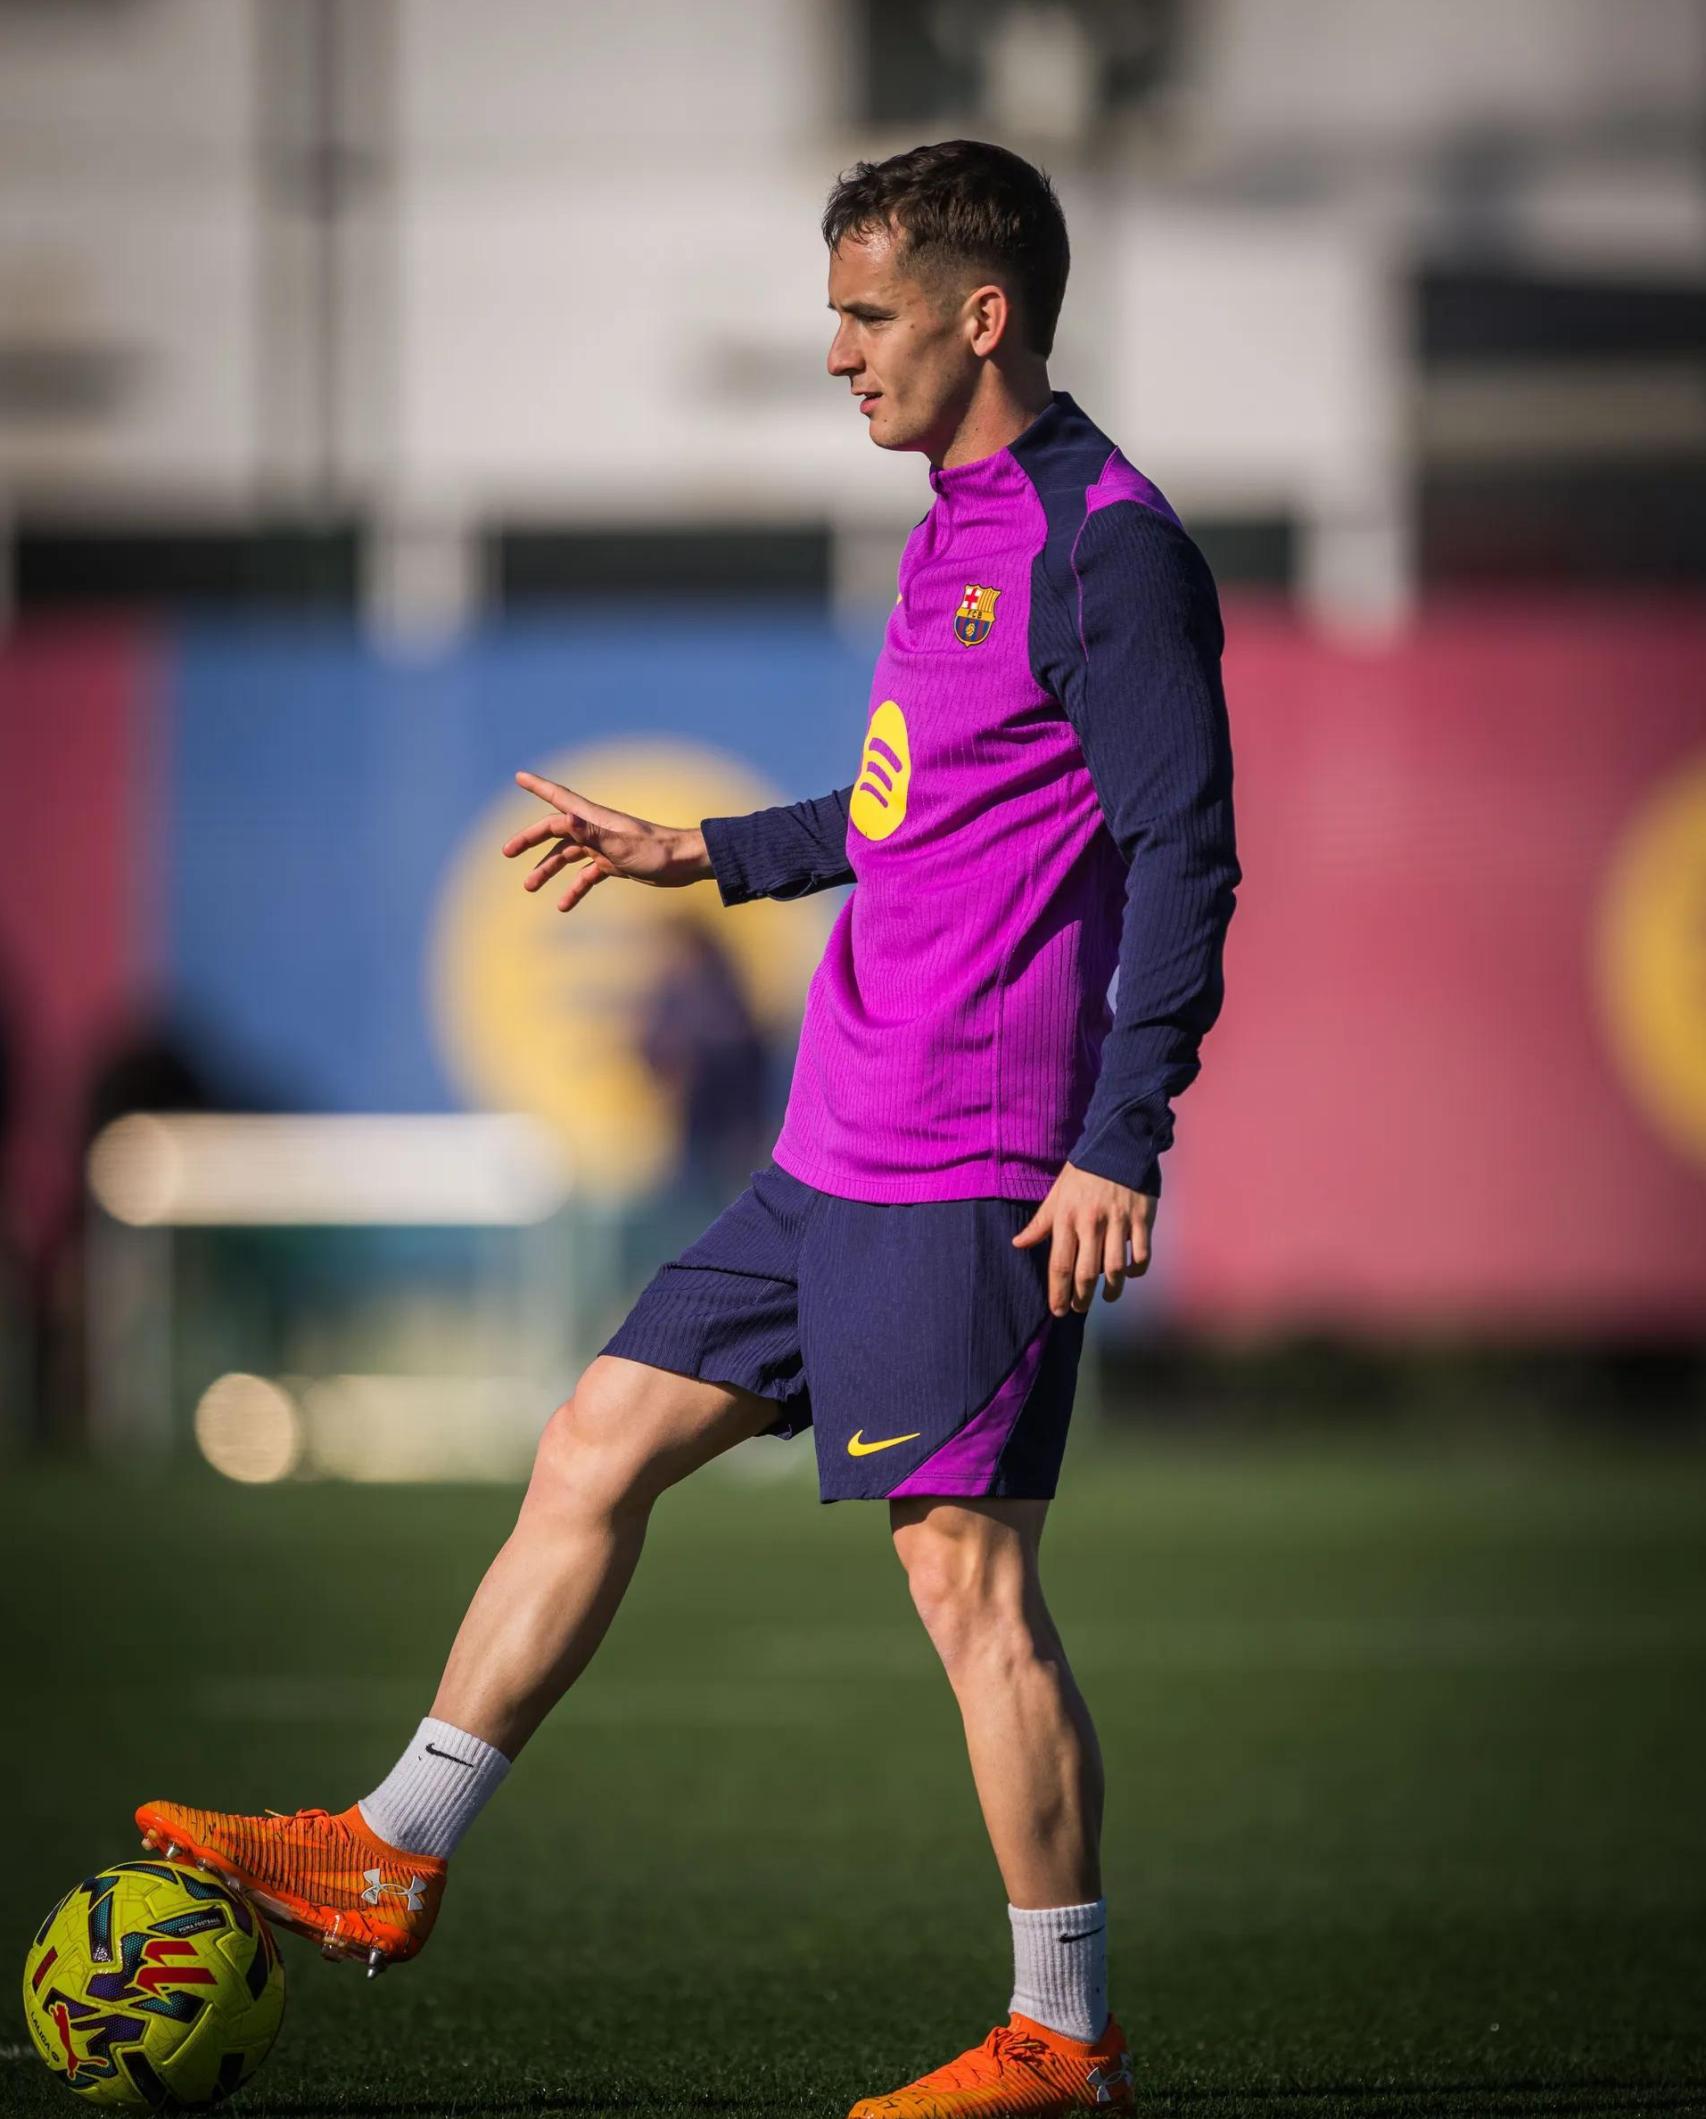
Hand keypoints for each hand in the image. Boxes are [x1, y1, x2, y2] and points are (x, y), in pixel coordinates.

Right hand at [501, 771, 711, 910]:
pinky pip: (587, 875)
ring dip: (548, 869)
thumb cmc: (657, 853)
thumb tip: (564, 817)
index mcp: (595, 819)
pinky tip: (564, 907)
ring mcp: (604, 846)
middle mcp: (596, 829)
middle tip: (507, 853)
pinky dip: (574, 888)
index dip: (538, 786)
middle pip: (555, 830)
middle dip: (530, 840)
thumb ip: (591, 833)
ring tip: (529, 887)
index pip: (560, 798)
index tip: (519, 776)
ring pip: (568, 855)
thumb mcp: (621, 846)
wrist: (685, 864)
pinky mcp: (614, 864)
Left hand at [1012, 1161, 1154, 1315]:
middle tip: (1079, 1309)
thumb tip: (1019, 1243)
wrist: (1119, 1142)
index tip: (1058, 1309)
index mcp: (1067, 1217)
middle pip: (1086, 1272)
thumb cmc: (1083, 1171)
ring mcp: (1119, 1221)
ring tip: (1106, 1298)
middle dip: (1082, 1297)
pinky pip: (1141, 1254)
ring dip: (1111, 1290)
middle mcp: (1092, 1222)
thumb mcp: (1056, 1193)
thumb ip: (1040, 1222)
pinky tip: (1129, 1275)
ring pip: (1115, 1268)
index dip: (1058, 1291)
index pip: (1060, 1264)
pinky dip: (1136, 1270)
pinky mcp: (1142, 1218)